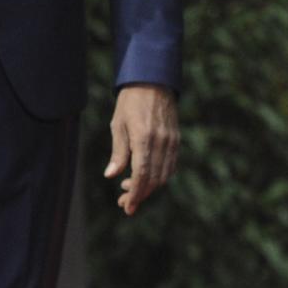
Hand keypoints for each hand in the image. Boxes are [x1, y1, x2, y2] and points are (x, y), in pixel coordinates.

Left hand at [105, 84, 178, 215]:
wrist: (152, 81)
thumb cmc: (130, 102)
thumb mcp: (118, 125)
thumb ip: (118, 152)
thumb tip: (111, 175)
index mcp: (144, 138)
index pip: (141, 175)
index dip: (134, 194)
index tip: (127, 206)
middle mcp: (161, 142)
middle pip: (154, 179)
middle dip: (139, 194)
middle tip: (124, 201)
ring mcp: (171, 141)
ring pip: (164, 175)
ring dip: (149, 187)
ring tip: (131, 188)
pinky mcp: (176, 139)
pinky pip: (171, 165)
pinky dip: (160, 176)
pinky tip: (146, 176)